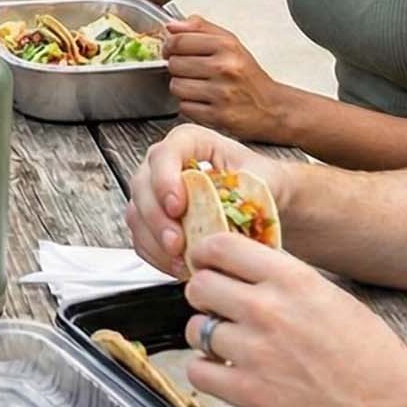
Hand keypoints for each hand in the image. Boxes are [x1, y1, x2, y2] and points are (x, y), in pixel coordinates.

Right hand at [126, 122, 290, 278]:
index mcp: (191, 142)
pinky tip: (179, 264)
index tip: (177, 206)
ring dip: (155, 242)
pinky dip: (157, 256)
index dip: (164, 180)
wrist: (268, 203)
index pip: (165, 154)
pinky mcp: (153, 222)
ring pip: (137, 215)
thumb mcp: (264, 178)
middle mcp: (167, 164)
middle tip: (176, 242)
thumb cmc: (263, 183)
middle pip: (143, 186)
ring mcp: (156, 193)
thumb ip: (247, 189)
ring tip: (180, 259)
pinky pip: (142, 239)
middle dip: (157, 219)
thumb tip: (231, 207)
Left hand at [163, 16, 295, 140]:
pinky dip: (190, 106)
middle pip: (174, 64)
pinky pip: (184, 107)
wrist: (272, 107)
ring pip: (176, 86)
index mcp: (227, 46)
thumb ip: (201, 29)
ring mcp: (221, 93)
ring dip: (182, 88)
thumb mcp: (231, 44)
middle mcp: (225, 68)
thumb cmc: (248, 76)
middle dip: (178, 68)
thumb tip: (172, 26)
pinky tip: (204, 102)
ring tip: (198, 87)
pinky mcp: (218, 116)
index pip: (179, 41)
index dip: (169, 46)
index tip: (170, 50)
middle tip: (191, 71)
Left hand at [179, 231, 406, 406]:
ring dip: (208, 335)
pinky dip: (208, 372)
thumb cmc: (368, 351)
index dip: (207, 255)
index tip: (207, 265)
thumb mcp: (328, 293)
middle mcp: (268, 310)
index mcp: (291, 279)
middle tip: (218, 308)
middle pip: (199, 286)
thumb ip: (283, 279)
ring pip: (196, 329)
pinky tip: (227, 372)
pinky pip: (198, 372)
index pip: (220, 246)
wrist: (392, 404)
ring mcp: (255, 353)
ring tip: (229, 345)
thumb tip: (242, 267)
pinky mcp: (249, 393)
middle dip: (206, 296)